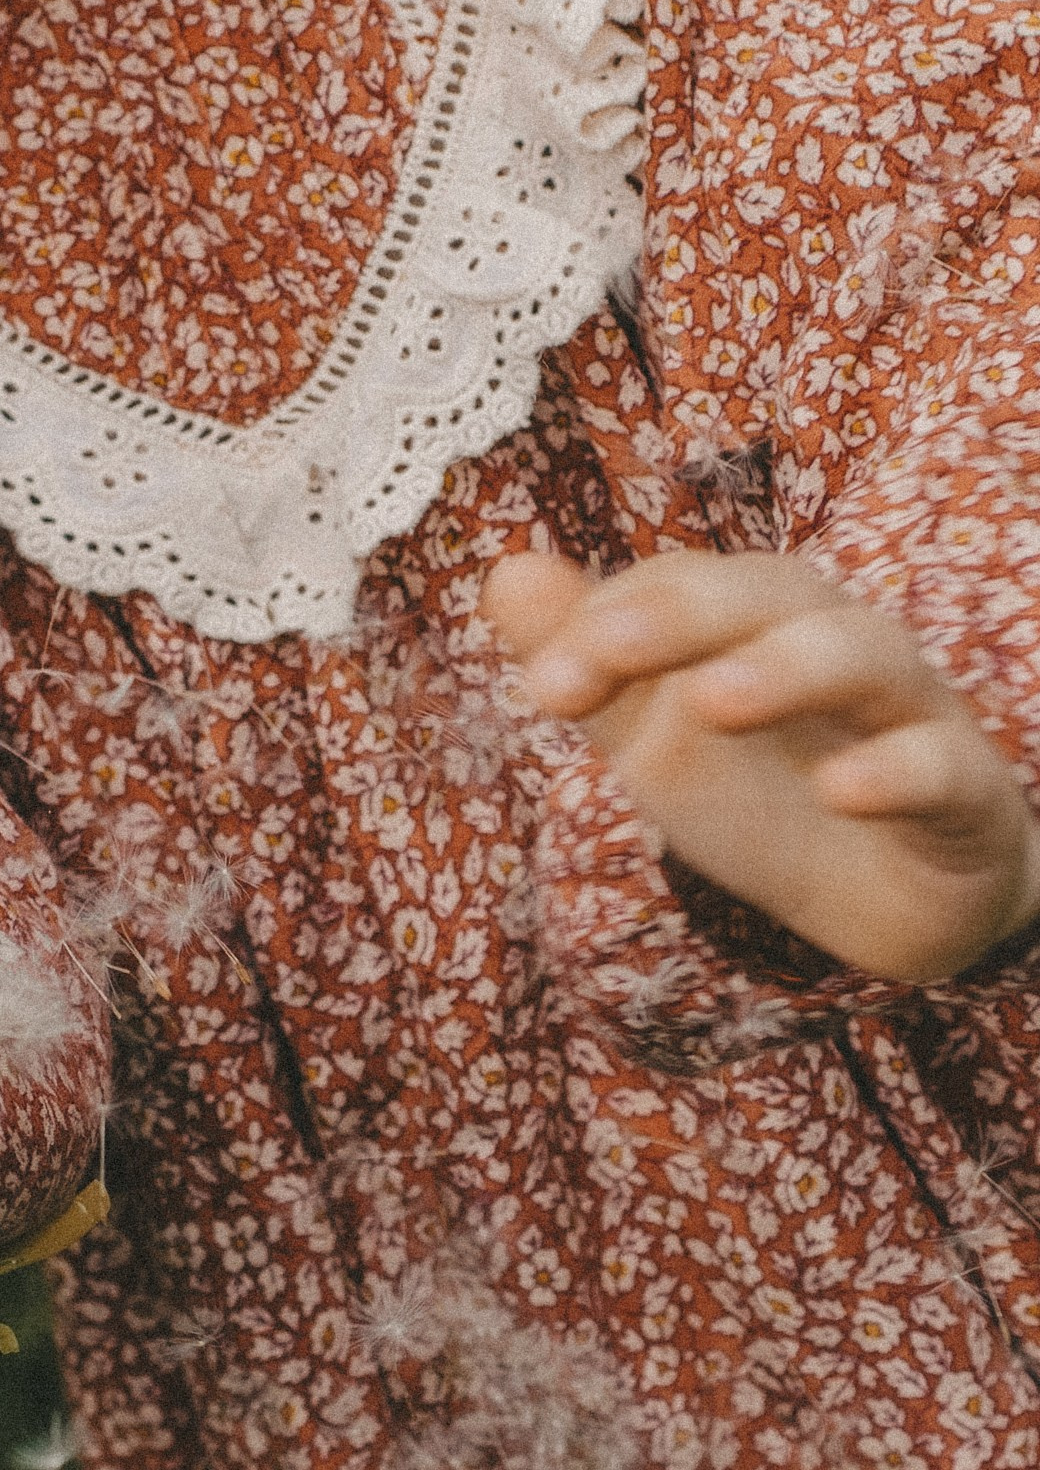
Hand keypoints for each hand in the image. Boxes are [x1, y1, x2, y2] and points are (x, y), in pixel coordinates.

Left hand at [487, 549, 1039, 985]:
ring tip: (714, 701)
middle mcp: (835, 640)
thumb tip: (505, 573)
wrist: (886, 896)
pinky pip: (940, 765)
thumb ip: (587, 662)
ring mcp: (909, 708)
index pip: (676, 585)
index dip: (607, 622)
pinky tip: (841, 791)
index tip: (544, 686)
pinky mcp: (964, 788)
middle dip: (681, 614)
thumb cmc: (764, 789)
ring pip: (862, 654)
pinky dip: (893, 772)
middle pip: (767, 591)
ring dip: (786, 668)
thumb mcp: (657, 735)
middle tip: (605, 653)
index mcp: (755, 617)